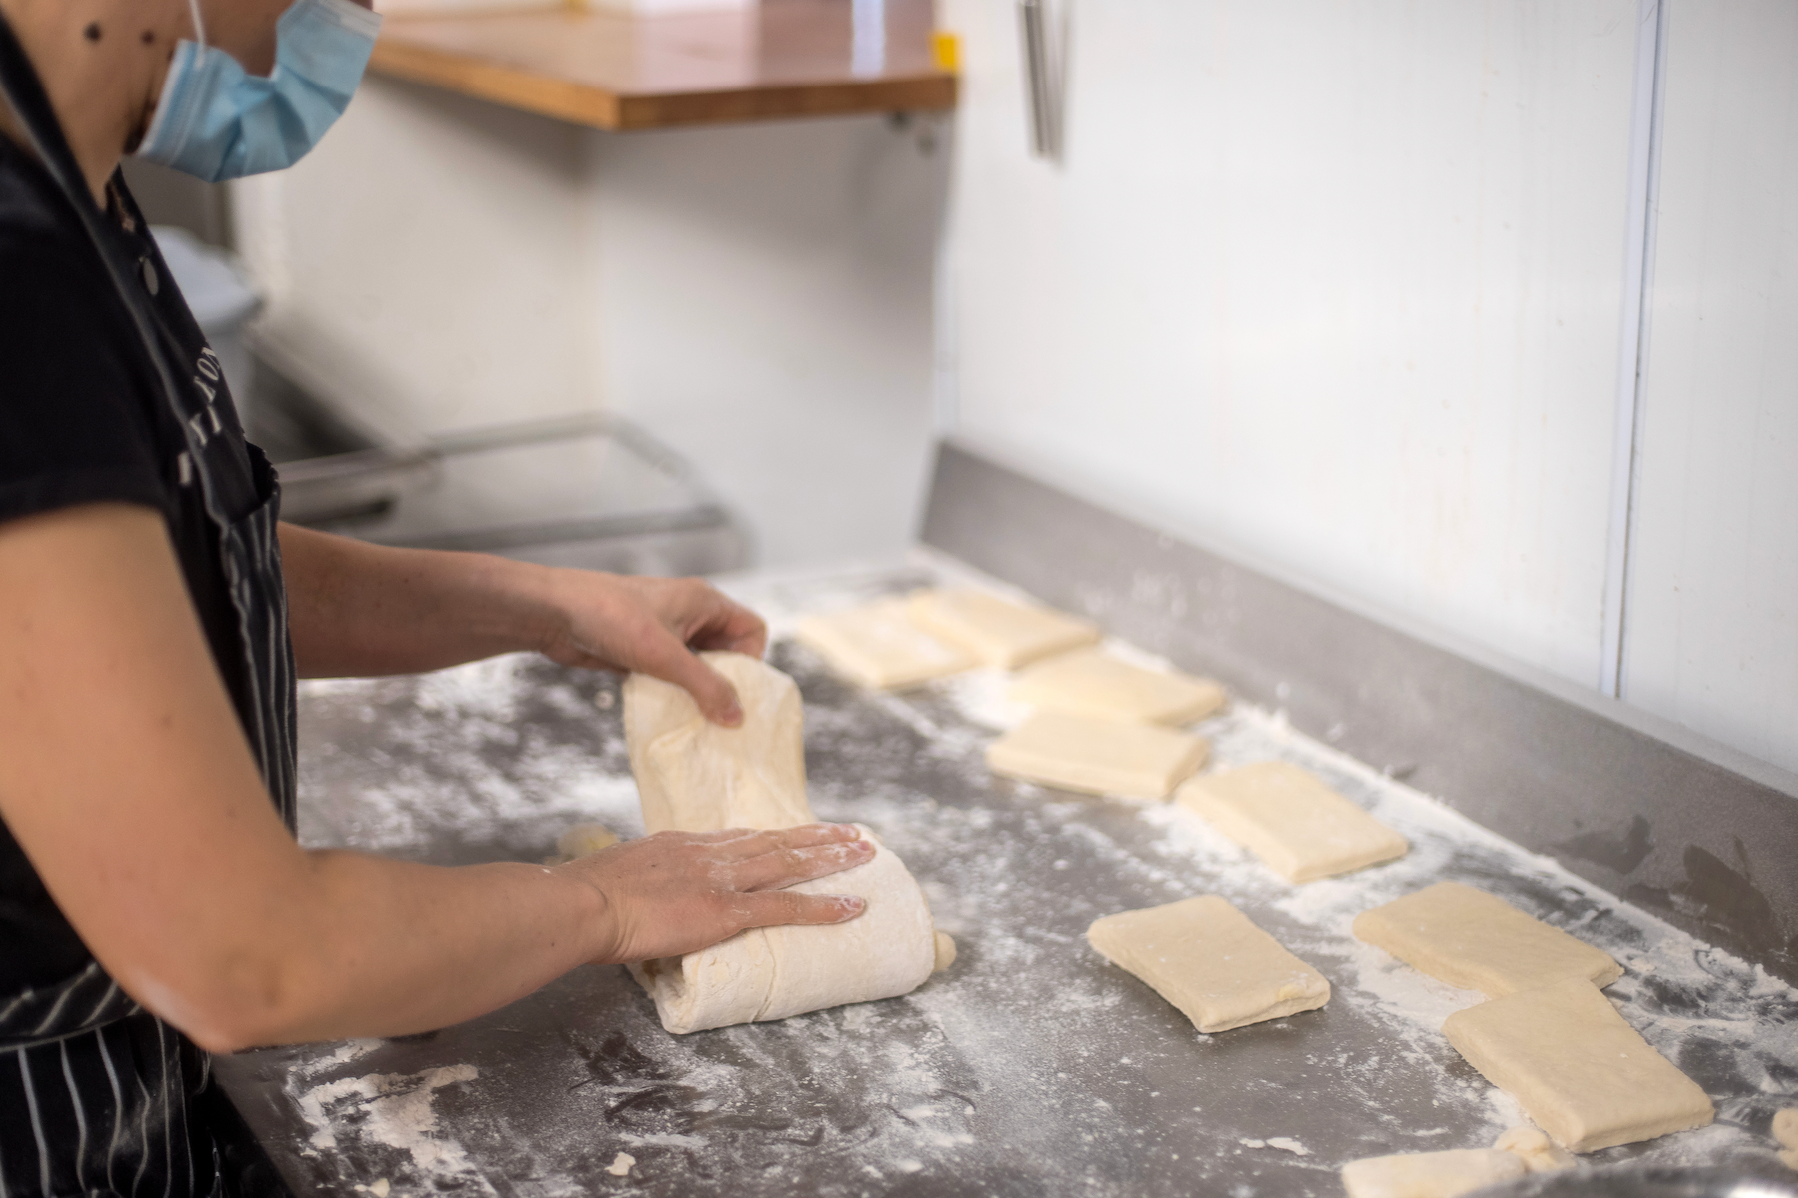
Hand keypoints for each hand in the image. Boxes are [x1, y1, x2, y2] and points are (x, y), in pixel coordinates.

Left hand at [536, 573, 766, 725]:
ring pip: (698, 666)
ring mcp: (665, 633)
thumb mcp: (665, 655)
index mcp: (705, 602)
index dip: (751, 660)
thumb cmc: (611, 619)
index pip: (751, 629)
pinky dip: (673, 692)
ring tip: (695, 719)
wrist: (553, 613)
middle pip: (727, 651)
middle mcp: (690, 615)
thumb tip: (737, 717)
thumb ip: (704, 686)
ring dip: (697, 691)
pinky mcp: (643, 650)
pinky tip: (667, 713)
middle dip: (725, 682)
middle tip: (719, 714)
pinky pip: (672, 675)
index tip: (735, 689)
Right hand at [564, 824, 873, 963]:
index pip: (740, 837)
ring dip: (832, 859)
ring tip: (865, 853)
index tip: (798, 833)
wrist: (583, 902)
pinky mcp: (726, 911)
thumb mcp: (617, 877)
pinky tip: (852, 906)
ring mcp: (722, 880)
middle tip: (853, 834)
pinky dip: (824, 907)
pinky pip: (786, 909)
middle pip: (775, 841)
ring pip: (790, 864)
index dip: (775, 835)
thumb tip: (637, 902)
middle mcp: (709, 854)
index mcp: (682, 845)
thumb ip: (638, 883)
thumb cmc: (584, 898)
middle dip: (818, 838)